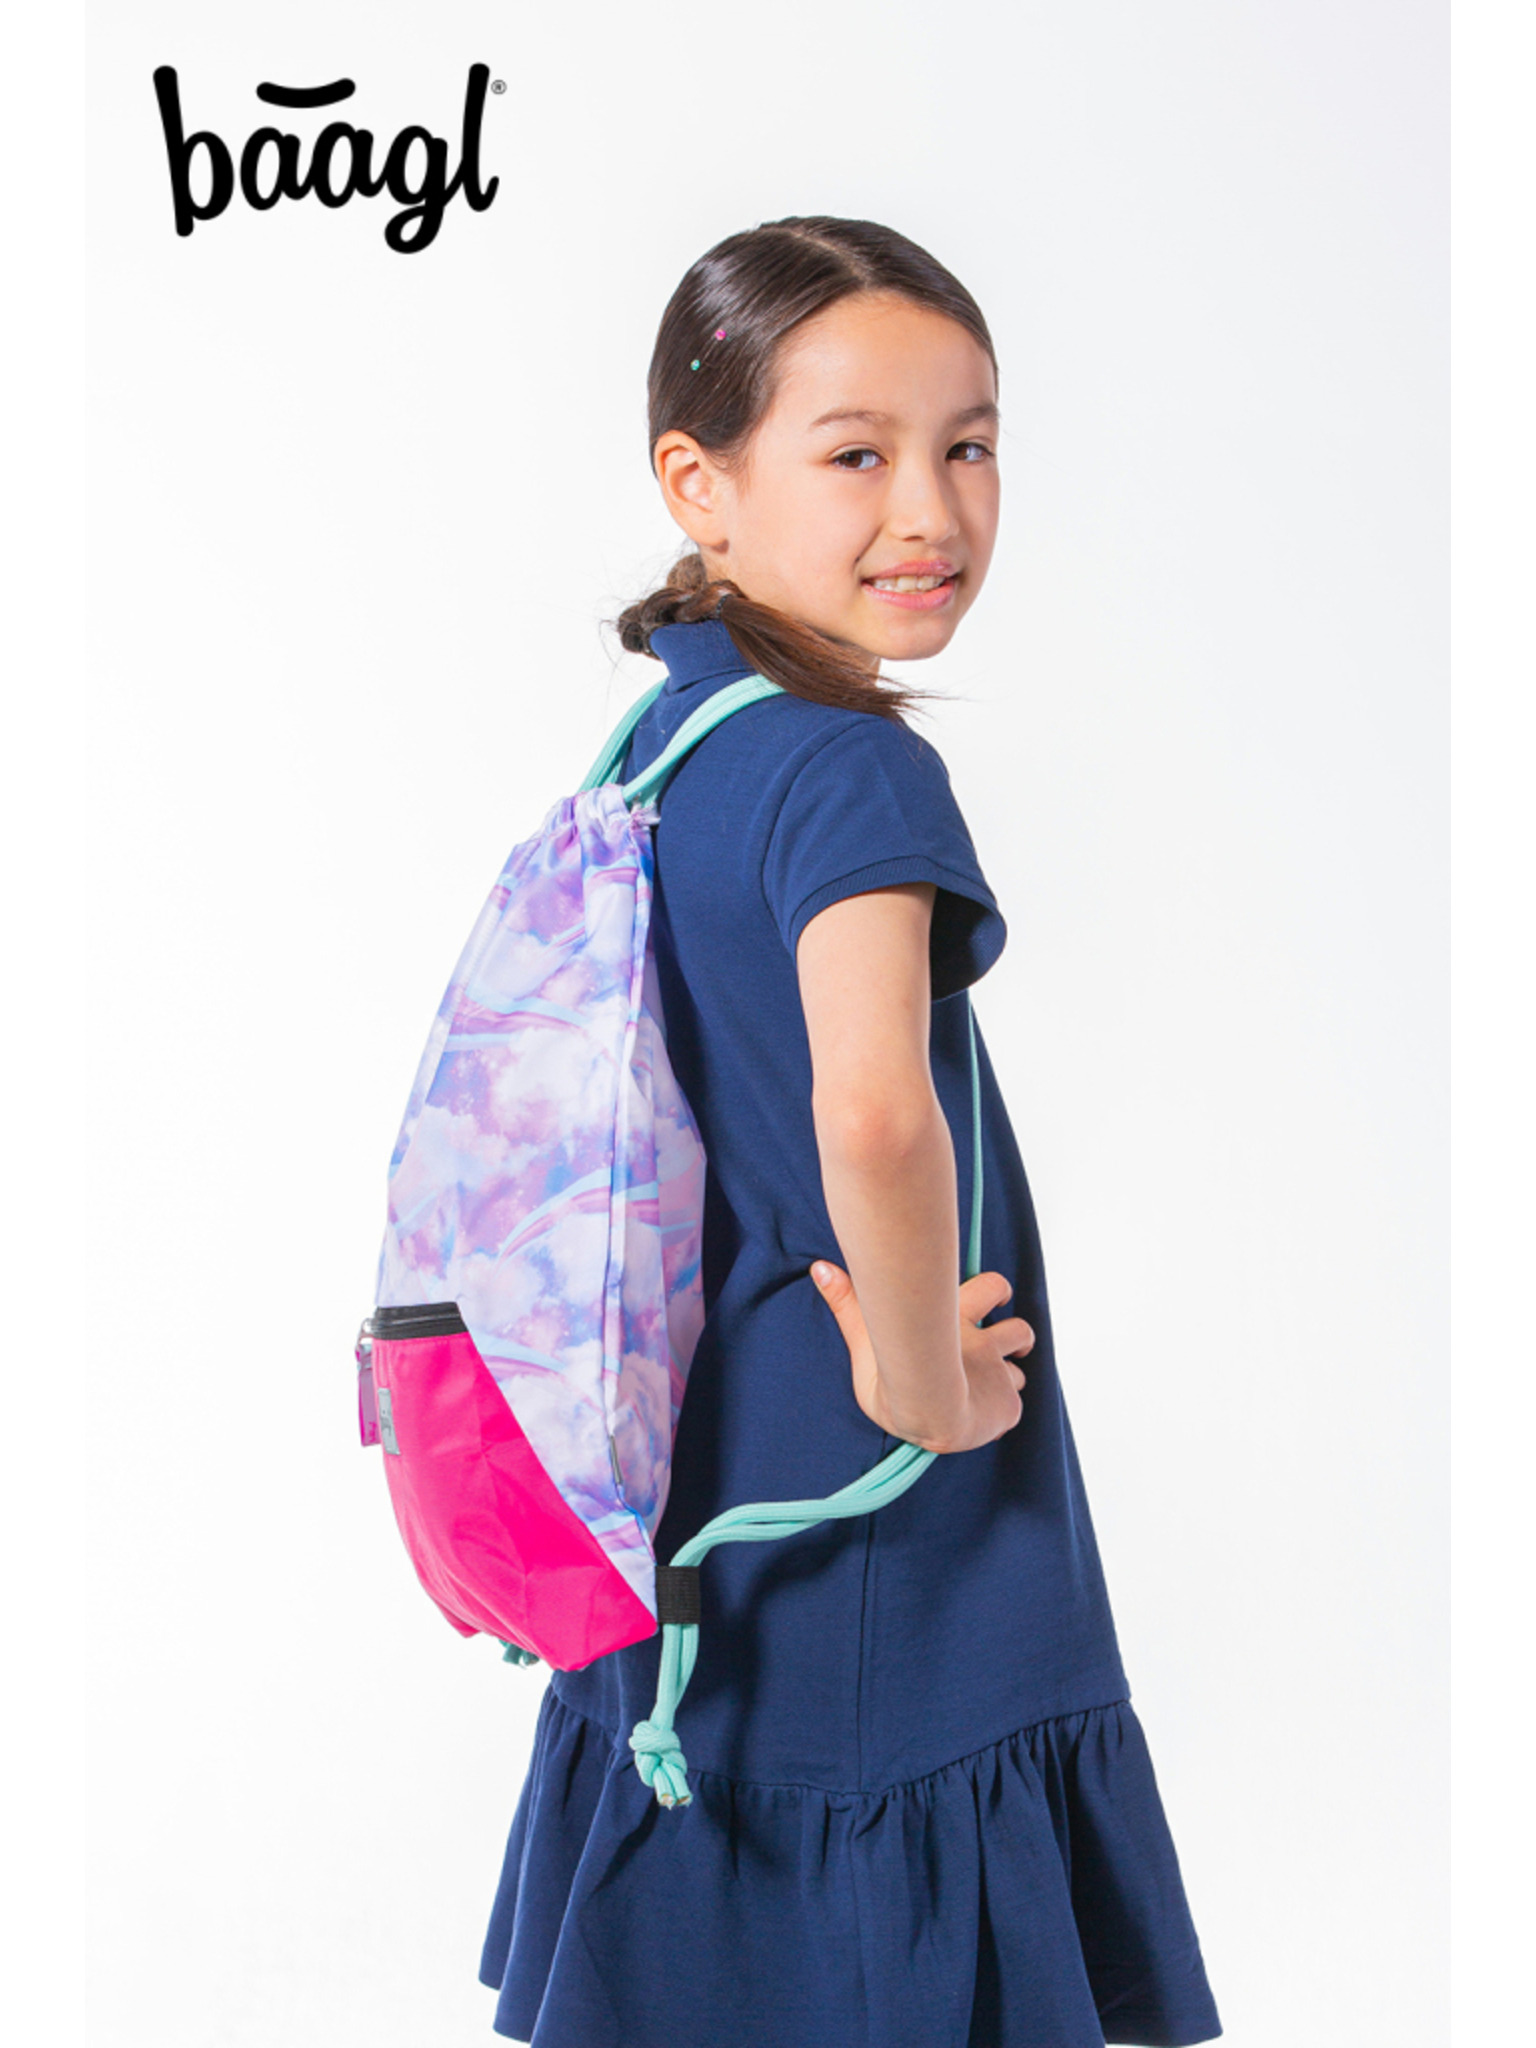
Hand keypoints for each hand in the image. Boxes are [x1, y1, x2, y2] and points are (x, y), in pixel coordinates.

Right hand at [809, 1261, 1033, 1453]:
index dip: (994, 1291)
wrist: (928, 1411)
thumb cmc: (891, 1378)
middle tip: (1009, 1335)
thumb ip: (846, 1301)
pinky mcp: (1008, 1404)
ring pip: (1022, 1366)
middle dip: (1017, 1331)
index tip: (991, 1296)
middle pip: (1018, 1326)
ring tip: (1007, 1372)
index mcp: (955, 1321)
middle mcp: (983, 1343)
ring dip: (1017, 1364)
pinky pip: (1016, 1401)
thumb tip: (818, 1267)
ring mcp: (999, 1373)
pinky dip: (1008, 1402)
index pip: (990, 1288)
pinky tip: (993, 1411)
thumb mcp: (864, 1338)